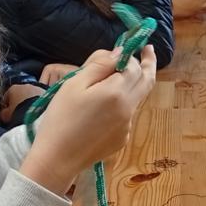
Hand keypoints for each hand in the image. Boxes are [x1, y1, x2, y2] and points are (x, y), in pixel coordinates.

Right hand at [1, 82, 45, 123]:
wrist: (37, 112)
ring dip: (29, 100)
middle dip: (19, 101)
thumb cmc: (19, 112)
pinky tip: (37, 109)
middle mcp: (24, 84)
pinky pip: (39, 97)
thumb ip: (3, 113)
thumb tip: (3, 113)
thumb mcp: (6, 115)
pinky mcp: (46, 91)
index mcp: (12, 88)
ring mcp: (36, 87)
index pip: (6, 97)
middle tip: (20, 112)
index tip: (9, 112)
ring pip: (30, 94)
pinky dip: (37, 101)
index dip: (7, 105)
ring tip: (30, 111)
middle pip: (19, 94)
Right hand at [19, 45, 157, 194]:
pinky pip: (126, 115)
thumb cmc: (61, 118)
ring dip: (131, 85)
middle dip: (148, 64)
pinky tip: (101, 108)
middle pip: (147, 82)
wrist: (57, 159)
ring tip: (115, 77)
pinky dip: (120, 104)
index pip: (134, 67)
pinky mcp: (122, 139)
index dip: (130, 56)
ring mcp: (127, 126)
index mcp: (117, 93)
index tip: (126, 47)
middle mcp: (129, 109)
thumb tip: (119, 53)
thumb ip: (99, 65)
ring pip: (136, 98)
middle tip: (148, 50)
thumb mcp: (75, 84)